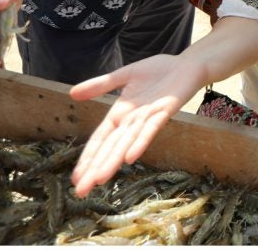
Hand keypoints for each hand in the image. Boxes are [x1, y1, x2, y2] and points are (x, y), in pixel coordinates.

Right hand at [69, 54, 205, 196]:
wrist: (186, 65)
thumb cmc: (157, 72)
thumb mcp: (124, 75)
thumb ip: (100, 85)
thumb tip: (71, 93)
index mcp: (121, 114)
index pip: (100, 140)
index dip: (88, 157)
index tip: (75, 178)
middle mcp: (132, 121)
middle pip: (110, 148)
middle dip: (95, 169)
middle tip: (80, 192)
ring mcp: (148, 119)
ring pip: (127, 144)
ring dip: (113, 162)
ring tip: (99, 180)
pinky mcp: (164, 113)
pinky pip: (150, 130)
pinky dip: (140, 143)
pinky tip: (130, 158)